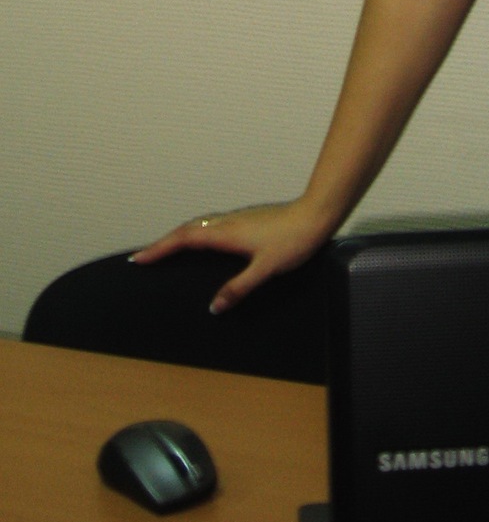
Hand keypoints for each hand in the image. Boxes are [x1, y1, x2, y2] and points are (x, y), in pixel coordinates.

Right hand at [129, 198, 333, 314]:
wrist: (316, 214)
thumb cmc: (294, 239)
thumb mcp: (265, 269)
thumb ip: (238, 288)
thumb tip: (214, 306)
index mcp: (226, 233)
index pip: (184, 239)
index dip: (160, 248)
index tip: (140, 258)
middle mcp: (228, 222)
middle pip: (187, 229)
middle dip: (164, 243)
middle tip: (146, 256)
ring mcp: (238, 218)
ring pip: (200, 224)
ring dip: (180, 235)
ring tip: (167, 249)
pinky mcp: (248, 219)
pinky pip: (213, 224)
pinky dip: (198, 232)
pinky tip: (204, 242)